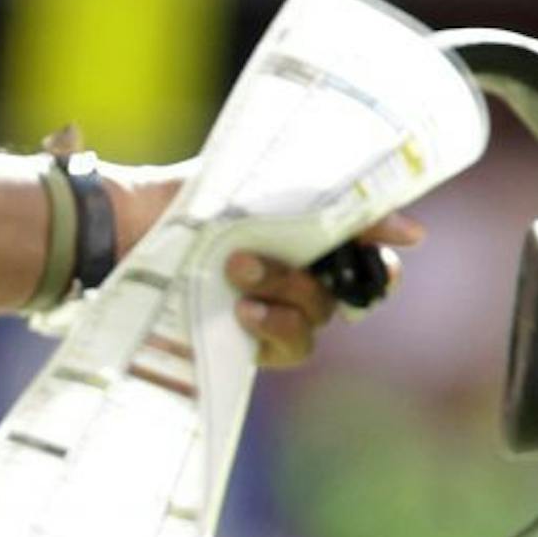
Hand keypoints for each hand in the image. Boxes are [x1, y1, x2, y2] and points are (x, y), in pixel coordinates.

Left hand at [101, 163, 424, 368]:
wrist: (123, 228)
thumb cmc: (187, 201)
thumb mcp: (252, 188)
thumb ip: (325, 202)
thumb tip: (415, 233)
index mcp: (305, 238)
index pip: (369, 262)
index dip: (380, 268)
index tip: (375, 263)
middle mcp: (296, 277)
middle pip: (342, 293)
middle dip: (305, 275)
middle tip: (248, 257)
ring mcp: (272, 310)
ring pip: (314, 320)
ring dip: (283, 297)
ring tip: (235, 277)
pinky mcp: (247, 340)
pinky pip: (287, 348)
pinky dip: (273, 329)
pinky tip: (242, 313)